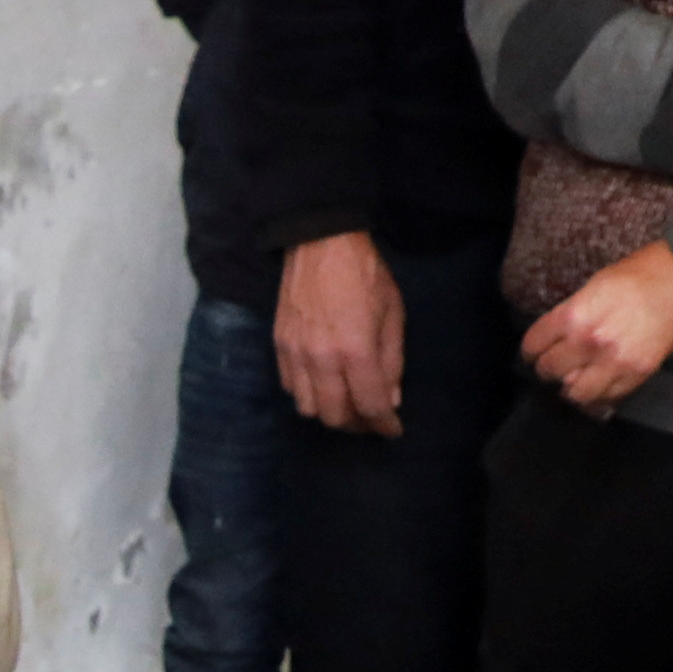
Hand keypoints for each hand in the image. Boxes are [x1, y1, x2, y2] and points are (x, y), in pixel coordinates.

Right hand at [273, 229, 406, 434]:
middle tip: (370, 419)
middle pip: (336, 417)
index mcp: (356, 350)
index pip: (370, 406)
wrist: (321, 242)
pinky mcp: (280, 346)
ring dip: (330, 412)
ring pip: (309, 409)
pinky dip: (308, 395)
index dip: (384, 424)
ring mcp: (296, 354)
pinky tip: (323, 384)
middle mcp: (322, 359)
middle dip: (357, 424)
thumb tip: (391, 398)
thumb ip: (392, 361)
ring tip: (345, 404)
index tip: (392, 429)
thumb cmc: (365, 273)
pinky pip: (291, 388)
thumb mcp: (392, 313)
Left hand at [520, 243, 672, 410]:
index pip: (534, 345)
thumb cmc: (635, 276)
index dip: (531, 350)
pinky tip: (599, 383)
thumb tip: (555, 339)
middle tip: (555, 364)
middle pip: (550, 371)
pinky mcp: (636, 374)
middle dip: (549, 368)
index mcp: (574, 316)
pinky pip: (607, 398)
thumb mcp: (592, 286)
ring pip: (575, 393)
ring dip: (571, 386)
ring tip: (576, 378)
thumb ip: (570, 315)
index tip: (534, 353)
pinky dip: (598, 394)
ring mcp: (613, 362)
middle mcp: (589, 342)